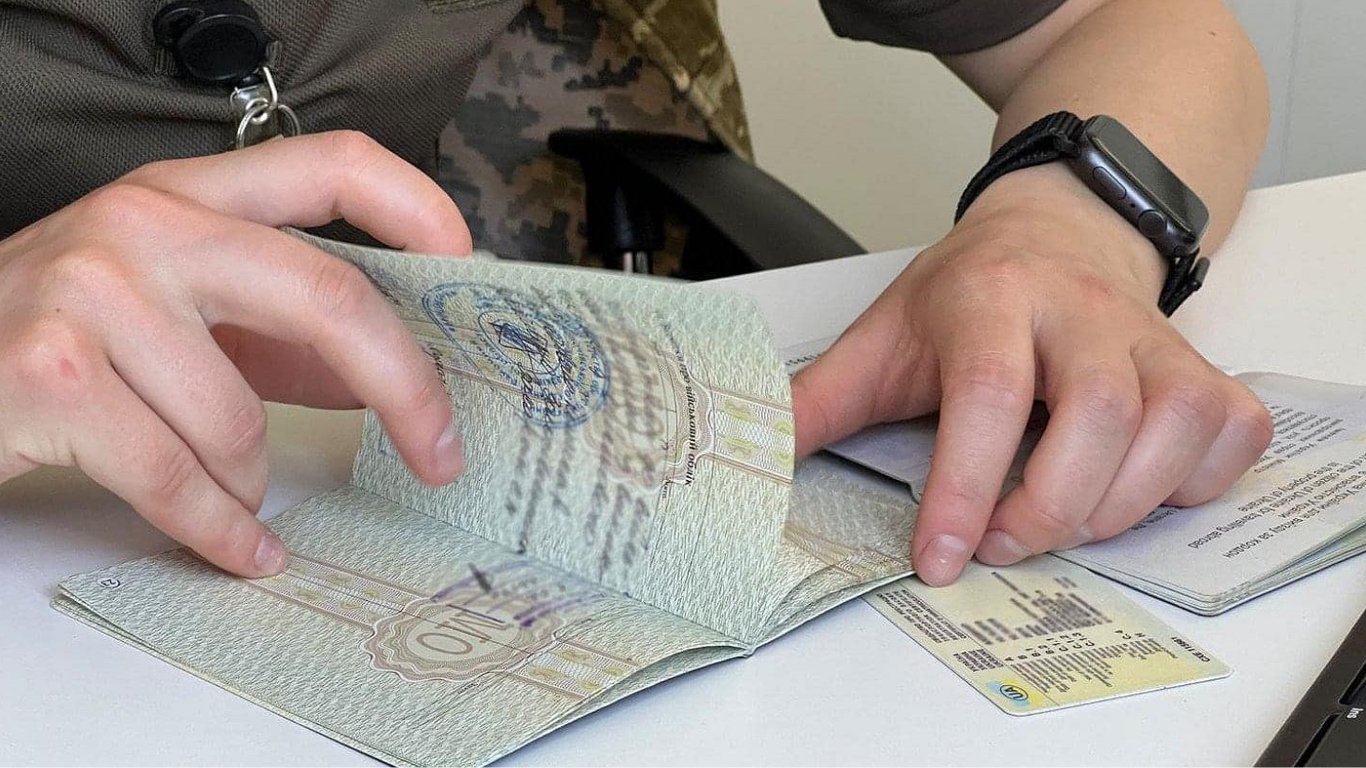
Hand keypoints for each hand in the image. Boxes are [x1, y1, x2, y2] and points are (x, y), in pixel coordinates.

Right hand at [0, 132, 469, 577]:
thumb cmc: (69, 341)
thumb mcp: (181, 313)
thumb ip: (283, 336)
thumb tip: (397, 382)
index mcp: (190, 197)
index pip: (330, 164)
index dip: (415, 206)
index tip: (468, 267)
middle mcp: (145, 226)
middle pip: (328, 296)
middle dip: (404, 387)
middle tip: (441, 452)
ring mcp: (93, 293)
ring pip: (240, 419)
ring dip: (250, 480)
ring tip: (231, 492)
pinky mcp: (51, 375)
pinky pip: (179, 477)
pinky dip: (221, 530)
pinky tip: (242, 549)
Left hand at [792, 165, 1272, 585]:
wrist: (1056, 231)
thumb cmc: (968, 295)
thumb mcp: (881, 337)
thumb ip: (818, 402)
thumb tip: (750, 459)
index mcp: (989, 297)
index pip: (987, 393)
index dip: (964, 487)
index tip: (937, 559)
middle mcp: (1079, 310)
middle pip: (1097, 411)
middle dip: (1049, 504)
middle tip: (1002, 544)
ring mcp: (1151, 336)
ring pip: (1173, 424)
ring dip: (1118, 504)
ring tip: (1056, 523)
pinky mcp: (1202, 364)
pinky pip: (1229, 431)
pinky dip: (1194, 483)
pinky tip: (1135, 491)